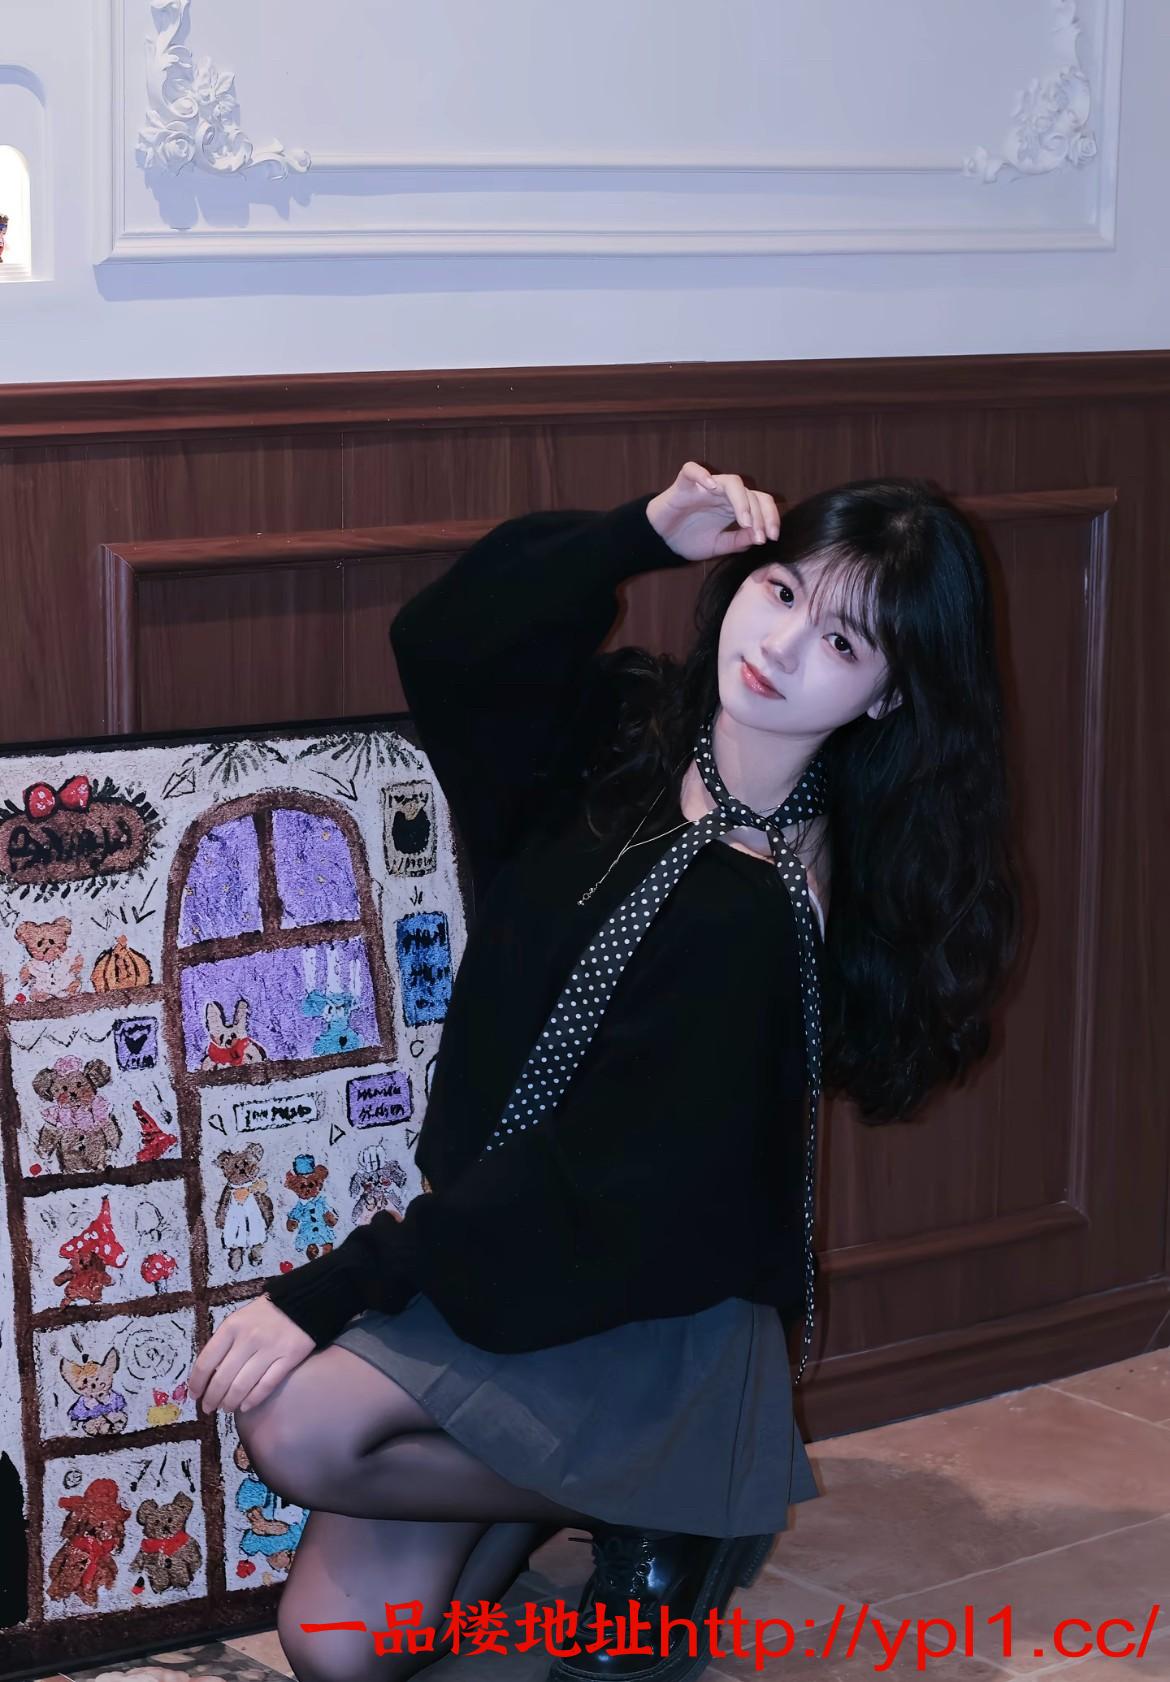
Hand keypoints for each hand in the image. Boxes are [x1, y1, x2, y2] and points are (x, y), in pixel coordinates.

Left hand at [188, 1293, 314, 1415]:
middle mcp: (248, 1339)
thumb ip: (225, 1343)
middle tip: (209, 1407)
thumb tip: (209, 1375)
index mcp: (232, 1327)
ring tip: (226, 1408)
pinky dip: (253, 1400)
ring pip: (242, 1386)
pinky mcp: (289, 1358)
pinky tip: (245, 1406)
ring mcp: (270, 1349)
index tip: (194, 1395)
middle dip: (212, 1398)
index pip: (206, 1361)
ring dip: (230, 1402)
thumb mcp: (239, 1319)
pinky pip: (266, 1385)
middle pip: (222, 1378)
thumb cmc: (265, 1313)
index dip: (197, 1383)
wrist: (302, 1301)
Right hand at [646, 461, 781, 560]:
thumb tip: (759, 537)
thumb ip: (738, 541)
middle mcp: (724, 494)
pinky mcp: (684, 483)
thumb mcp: (718, 546)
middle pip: (752, 494)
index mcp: (735, 507)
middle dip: (761, 516)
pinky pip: (693, 470)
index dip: (770, 518)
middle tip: (761, 536)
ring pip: (732, 482)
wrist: (661, 542)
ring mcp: (706, 487)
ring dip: (743, 502)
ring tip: (745, 521)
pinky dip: (702, 475)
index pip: (761, 504)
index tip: (771, 538)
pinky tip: (710, 487)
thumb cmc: (688, 540)